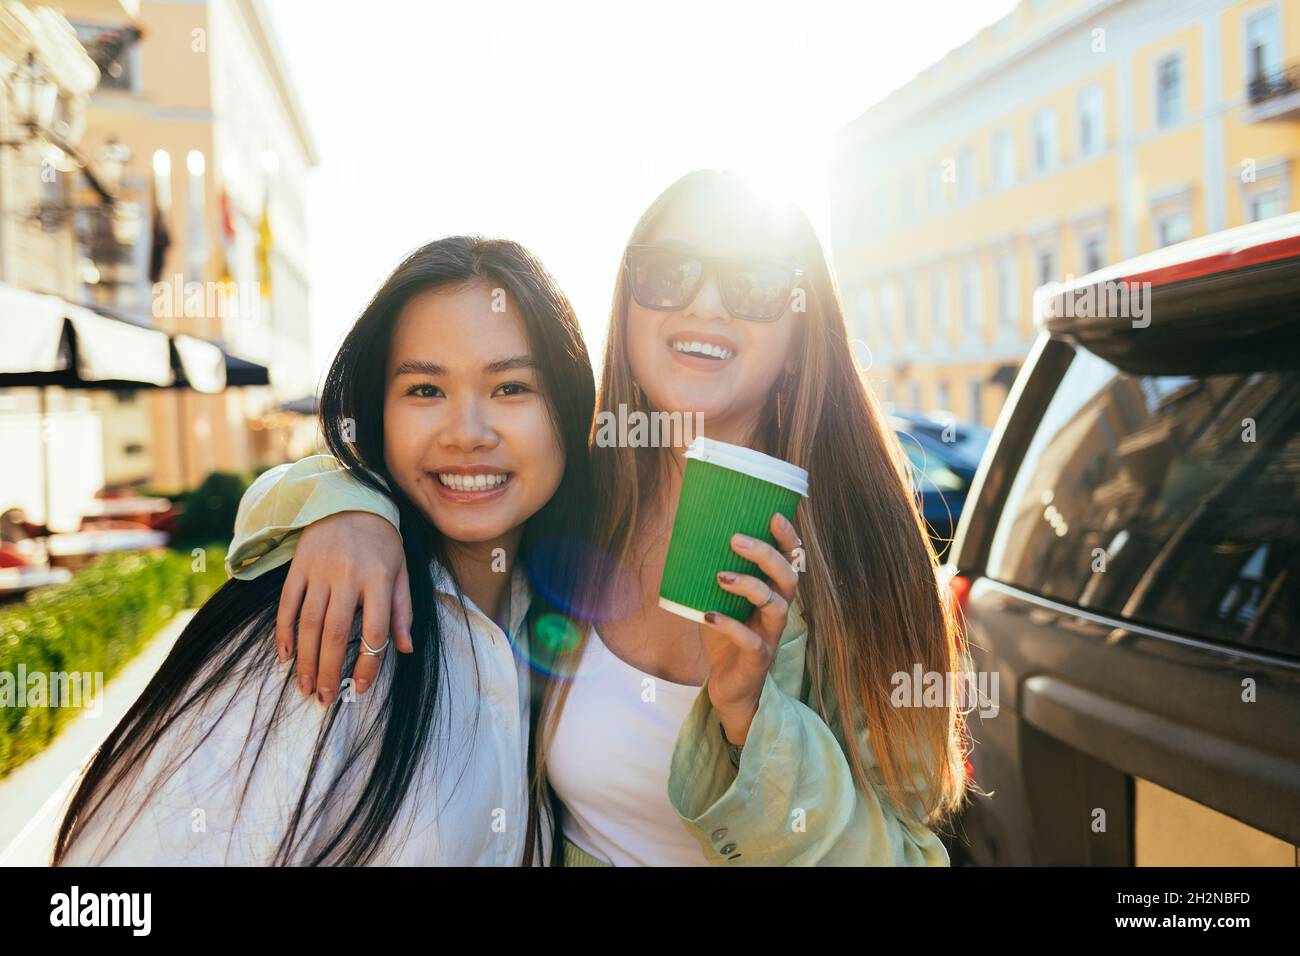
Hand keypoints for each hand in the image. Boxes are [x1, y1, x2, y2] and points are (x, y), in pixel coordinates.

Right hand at [274, 511, 411, 702]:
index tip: (361, 687)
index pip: (375, 630)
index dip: (368, 663)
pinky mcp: (299, 566)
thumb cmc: (381, 543)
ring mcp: (320, 570)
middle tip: (325, 698)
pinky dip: (283, 632)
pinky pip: (287, 604)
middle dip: (330, 670)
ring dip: (306, 659)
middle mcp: (349, 575)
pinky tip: (284, 657)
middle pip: (336, 632)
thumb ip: (402, 610)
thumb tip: (405, 649)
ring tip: (305, 687)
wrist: (350, 501)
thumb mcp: (401, 572)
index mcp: (379, 579)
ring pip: (310, 623)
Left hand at [699, 511, 800, 745]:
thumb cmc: (725, 639)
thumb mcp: (716, 601)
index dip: (787, 538)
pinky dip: (729, 626)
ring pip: (776, 606)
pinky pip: (750, 640)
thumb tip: (681, 539)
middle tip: (736, 539)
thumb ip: (708, 575)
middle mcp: (778, 612)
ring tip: (720, 576)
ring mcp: (770, 636)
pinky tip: (708, 617)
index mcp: (773, 593)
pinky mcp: (757, 659)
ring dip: (749, 586)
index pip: (790, 560)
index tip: (774, 515)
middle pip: (787, 577)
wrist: (727, 688)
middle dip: (765, 554)